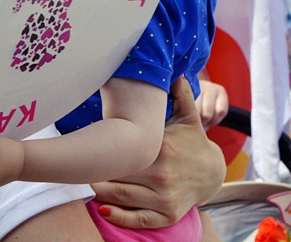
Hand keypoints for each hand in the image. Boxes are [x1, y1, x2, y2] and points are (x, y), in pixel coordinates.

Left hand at [90, 77, 224, 228]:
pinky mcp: (168, 215)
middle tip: (76, 166)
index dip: (102, 149)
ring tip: (86, 182)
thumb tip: (175, 70)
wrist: (215, 172)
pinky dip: (118, 217)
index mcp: (163, 148)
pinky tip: (103, 210)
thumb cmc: (194, 141)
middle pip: (117, 173)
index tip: (85, 146)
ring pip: (121, 196)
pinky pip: (138, 220)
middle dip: (95, 171)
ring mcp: (165, 197)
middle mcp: (162, 174)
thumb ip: (181, 93)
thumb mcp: (189, 116)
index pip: (123, 150)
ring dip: (99, 192)